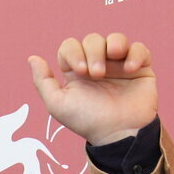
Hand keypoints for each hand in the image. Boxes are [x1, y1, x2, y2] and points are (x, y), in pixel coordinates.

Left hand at [28, 33, 156, 145]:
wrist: (118, 133)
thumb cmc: (87, 121)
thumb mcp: (57, 104)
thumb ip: (42, 81)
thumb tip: (32, 58)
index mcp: (76, 72)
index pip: (69, 46)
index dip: (73, 52)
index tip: (80, 72)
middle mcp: (97, 66)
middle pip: (92, 40)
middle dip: (93, 52)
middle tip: (97, 74)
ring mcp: (119, 66)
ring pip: (116, 39)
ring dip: (114, 44)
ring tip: (114, 58)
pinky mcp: (140, 69)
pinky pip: (140, 49)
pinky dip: (135, 54)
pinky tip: (130, 69)